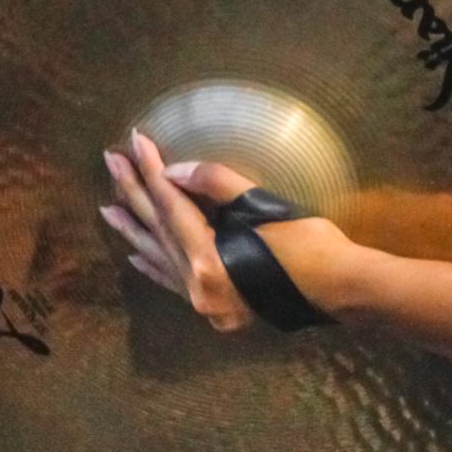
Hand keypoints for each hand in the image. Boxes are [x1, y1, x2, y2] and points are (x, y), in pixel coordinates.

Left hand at [99, 131, 354, 332]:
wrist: (343, 288)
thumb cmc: (310, 244)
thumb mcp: (263, 205)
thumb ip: (216, 185)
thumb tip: (175, 171)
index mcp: (209, 263)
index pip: (172, 207)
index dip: (153, 170)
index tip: (135, 141)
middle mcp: (199, 289)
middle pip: (160, 232)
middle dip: (135, 194)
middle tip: (111, 161)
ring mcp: (206, 305)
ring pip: (162, 261)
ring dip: (136, 231)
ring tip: (109, 207)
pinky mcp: (218, 311)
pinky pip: (174, 284)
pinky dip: (156, 265)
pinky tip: (137, 255)